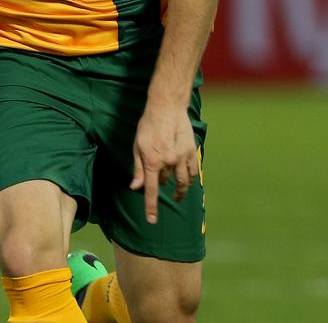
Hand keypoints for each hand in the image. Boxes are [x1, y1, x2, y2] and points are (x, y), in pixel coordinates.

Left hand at [130, 101, 198, 223]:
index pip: (151, 190)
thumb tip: (135, 186)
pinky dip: (189, 177)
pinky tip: (186, 178)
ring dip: (179, 188)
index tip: (152, 220)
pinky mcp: (192, 150)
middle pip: (166, 182)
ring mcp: (182, 157)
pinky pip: (192, 171)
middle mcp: (168, 162)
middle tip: (159, 178)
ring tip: (178, 193)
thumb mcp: (137, 146)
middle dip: (161, 182)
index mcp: (152, 161)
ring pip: (183, 181)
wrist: (167, 107)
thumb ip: (137, 168)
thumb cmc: (148, 125)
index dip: (151, 207)